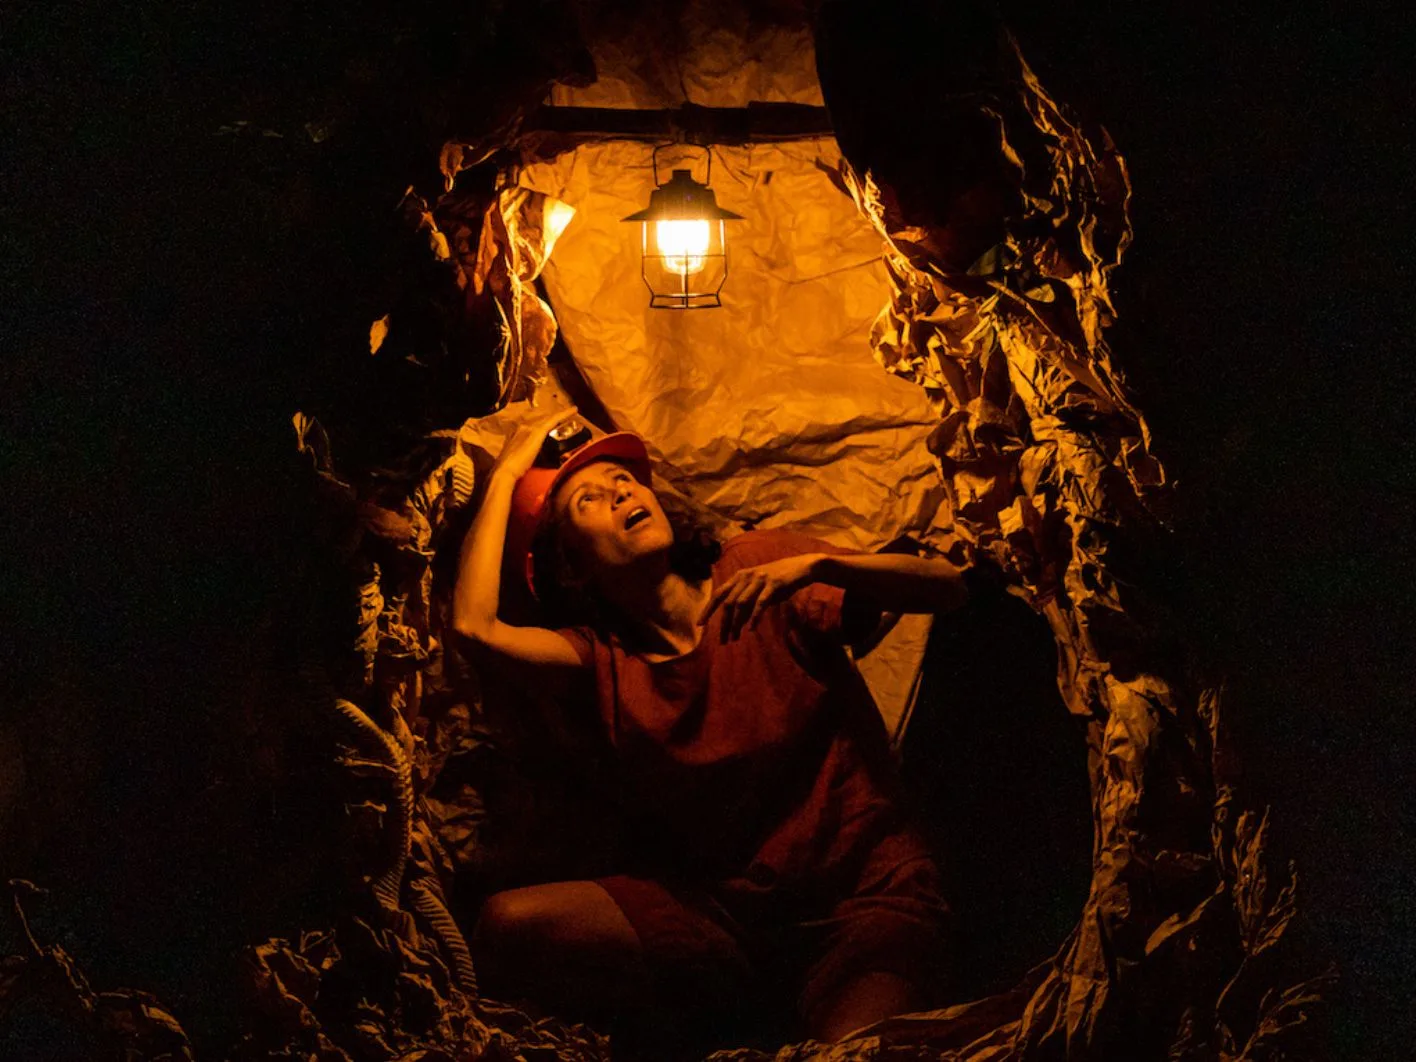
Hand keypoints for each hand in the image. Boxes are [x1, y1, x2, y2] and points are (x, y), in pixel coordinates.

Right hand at [490, 408, 577, 481]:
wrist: (504, 471)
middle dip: (551, 416)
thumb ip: (520, 456)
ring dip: (559, 414)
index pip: (530, 421)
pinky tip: (574, 410)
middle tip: (563, 415)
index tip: (547, 421)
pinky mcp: (538, 432)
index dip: (540, 420)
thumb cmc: (507, 470)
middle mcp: (522, 426)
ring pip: (548, 416)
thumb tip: (526, 462)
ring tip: (571, 412)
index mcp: (515, 432)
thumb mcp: (514, 459)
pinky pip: (554, 419)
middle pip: (540, 416)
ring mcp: (529, 427)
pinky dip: (565, 414)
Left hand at [699, 554, 823, 641]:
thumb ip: (748, 603)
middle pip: (728, 602)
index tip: (700, 624)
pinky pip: (761, 603)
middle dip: (723, 623)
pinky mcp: (773, 584)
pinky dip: (755, 617)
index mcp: (740, 576)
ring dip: (736, 623)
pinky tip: (752, 629)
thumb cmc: (780, 581)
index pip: (719, 594)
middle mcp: (746, 576)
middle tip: (722, 640)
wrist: (802, 567)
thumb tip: (737, 622)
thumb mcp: (760, 591)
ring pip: (741, 603)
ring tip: (734, 638)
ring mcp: (759, 579)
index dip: (708, 609)